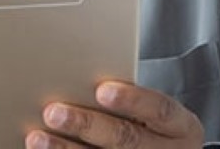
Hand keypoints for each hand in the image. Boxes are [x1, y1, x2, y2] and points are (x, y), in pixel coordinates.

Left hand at [25, 81, 203, 148]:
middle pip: (127, 139)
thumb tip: (78, 81)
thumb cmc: (151, 126)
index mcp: (181, 127)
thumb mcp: (154, 114)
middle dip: (87, 125)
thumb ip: (128, 100)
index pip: (160, 109)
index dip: (133, 99)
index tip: (102, 90)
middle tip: (53, 112)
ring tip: (37, 137)